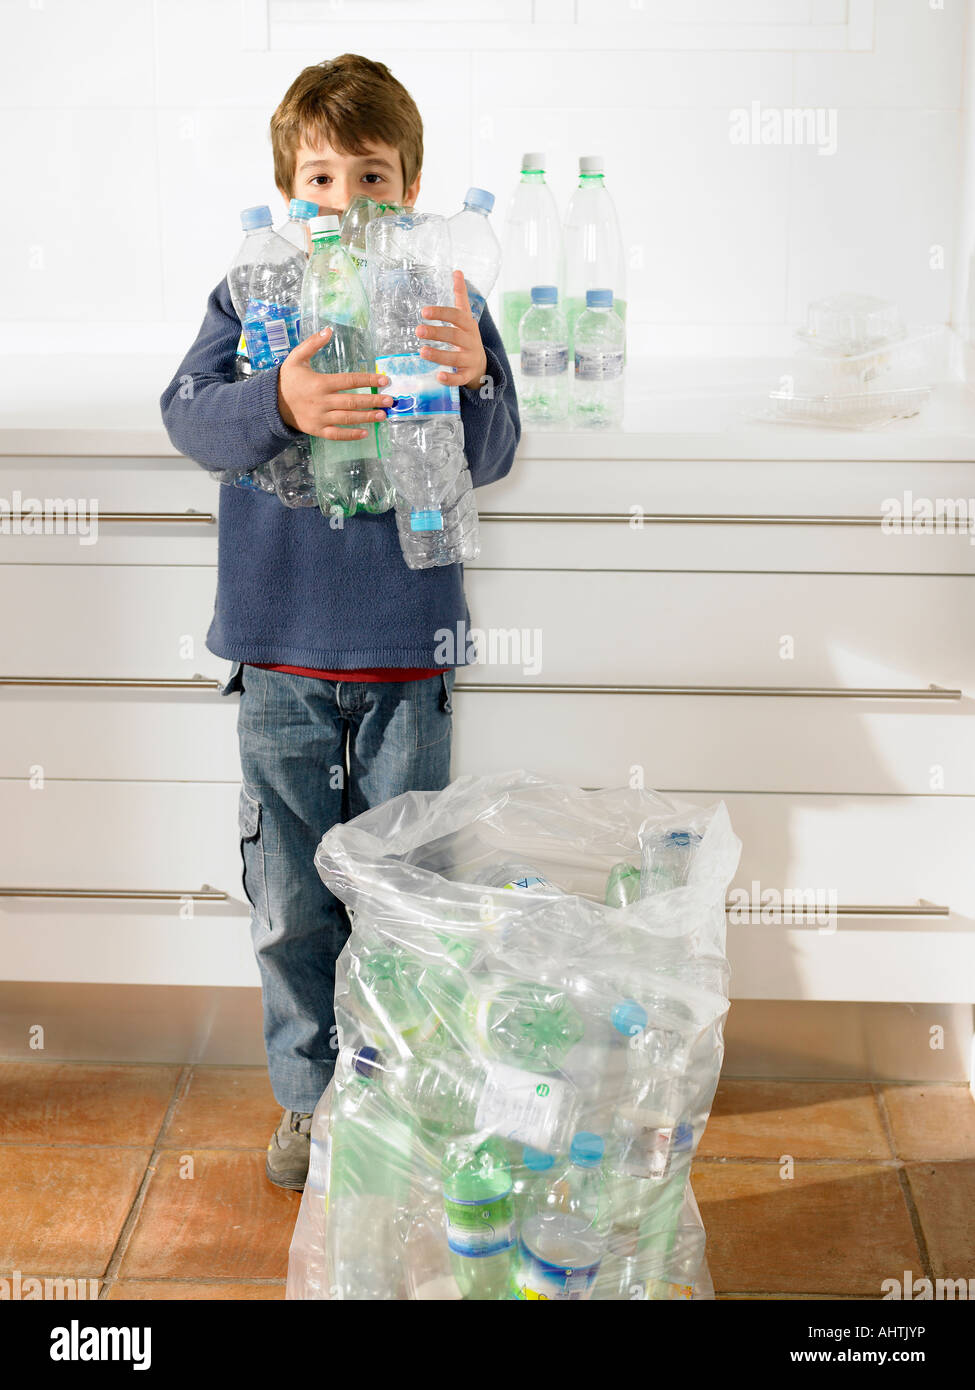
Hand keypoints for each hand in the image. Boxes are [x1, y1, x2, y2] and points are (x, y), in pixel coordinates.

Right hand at [277, 328, 392, 438]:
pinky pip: (337, 434)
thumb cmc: (287, 379)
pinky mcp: (318, 430)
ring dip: (367, 417)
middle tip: (390, 400)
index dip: (368, 380)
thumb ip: (312, 344)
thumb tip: (329, 330)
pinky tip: (365, 433)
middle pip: (352, 401)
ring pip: (348, 418)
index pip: (349, 380)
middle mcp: (322, 401)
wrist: (272, 403)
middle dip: (373, 400)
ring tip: (383, 415)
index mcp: (320, 383)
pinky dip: (351, 435)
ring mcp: (320, 417)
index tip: (384, 380)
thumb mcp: (296, 358)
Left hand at [415, 270, 487, 390]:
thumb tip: (457, 271)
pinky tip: (438, 376)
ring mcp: (470, 359)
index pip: (457, 316)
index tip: (424, 312)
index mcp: (469, 326)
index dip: (442, 313)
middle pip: (455, 336)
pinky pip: (460, 378)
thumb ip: (460, 296)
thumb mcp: (466, 317)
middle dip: (437, 333)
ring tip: (422, 352)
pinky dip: (450, 378)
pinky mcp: (468, 375)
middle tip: (418, 330)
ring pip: (455, 358)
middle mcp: (471, 342)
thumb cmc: (468, 337)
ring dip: (439, 355)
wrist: (482, 365)